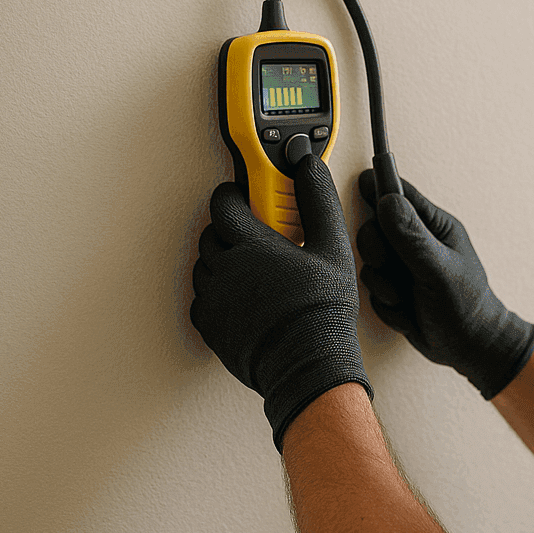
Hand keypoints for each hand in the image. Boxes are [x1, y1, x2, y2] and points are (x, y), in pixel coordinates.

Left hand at [191, 155, 368, 449]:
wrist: (308, 365)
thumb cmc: (322, 312)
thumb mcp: (332, 248)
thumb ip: (318, 200)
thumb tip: (309, 167)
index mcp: (252, 244)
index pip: (223, 204)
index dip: (232, 197)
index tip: (246, 199)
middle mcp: (226, 269)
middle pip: (211, 234)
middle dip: (229, 230)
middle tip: (254, 238)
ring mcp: (214, 298)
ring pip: (203, 266)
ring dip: (221, 262)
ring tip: (252, 270)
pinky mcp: (210, 326)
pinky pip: (201, 298)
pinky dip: (216, 293)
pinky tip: (243, 297)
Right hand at [355, 170, 533, 398]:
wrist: (468, 348)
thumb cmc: (466, 306)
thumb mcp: (439, 269)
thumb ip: (412, 237)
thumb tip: (387, 201)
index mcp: (434, 227)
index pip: (400, 195)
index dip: (378, 187)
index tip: (362, 184)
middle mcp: (416, 243)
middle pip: (373, 229)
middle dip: (376, 251)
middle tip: (388, 264)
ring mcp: (403, 267)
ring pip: (369, 263)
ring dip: (384, 285)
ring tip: (406, 298)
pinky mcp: (393, 289)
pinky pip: (371, 291)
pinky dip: (387, 306)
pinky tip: (408, 313)